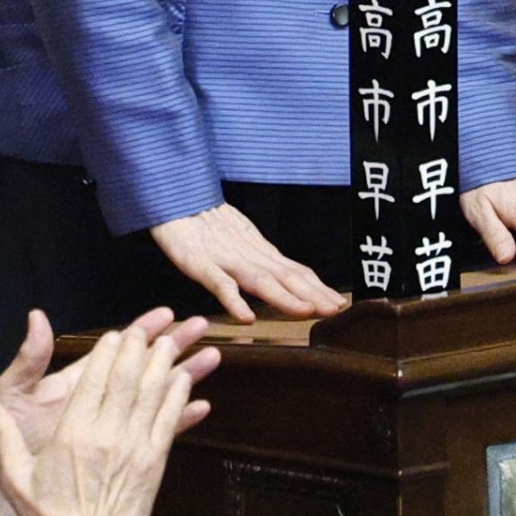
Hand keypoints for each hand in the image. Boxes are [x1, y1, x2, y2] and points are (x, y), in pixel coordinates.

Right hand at [0, 324, 197, 515]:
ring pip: (153, 393)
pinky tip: (183, 378)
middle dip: (139, 349)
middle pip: (127, 379)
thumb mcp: (16, 477)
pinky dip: (179, 395)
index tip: (116, 335)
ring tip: (172, 340)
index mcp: (72, 434)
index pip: (93, 381)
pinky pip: (170, 419)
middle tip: (147, 328)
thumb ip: (2, 437)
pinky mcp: (155, 461)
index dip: (108, 353)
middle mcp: (107, 434)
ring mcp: (135, 447)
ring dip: (164, 363)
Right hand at [150, 203, 346, 323]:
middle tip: (335, 309)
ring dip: (284, 297)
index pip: (295, 271)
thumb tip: (282, 277)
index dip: (317, 287)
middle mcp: (250, 255)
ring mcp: (226, 259)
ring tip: (306, 311)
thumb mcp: (240, 240)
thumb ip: (259, 260)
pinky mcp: (200, 263)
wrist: (177, 199)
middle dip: (312, 294)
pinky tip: (246, 317)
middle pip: (286, 277)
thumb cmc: (207, 222)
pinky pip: (219, 284)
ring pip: (260, 281)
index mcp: (260, 252)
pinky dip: (234, 300)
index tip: (338, 302)